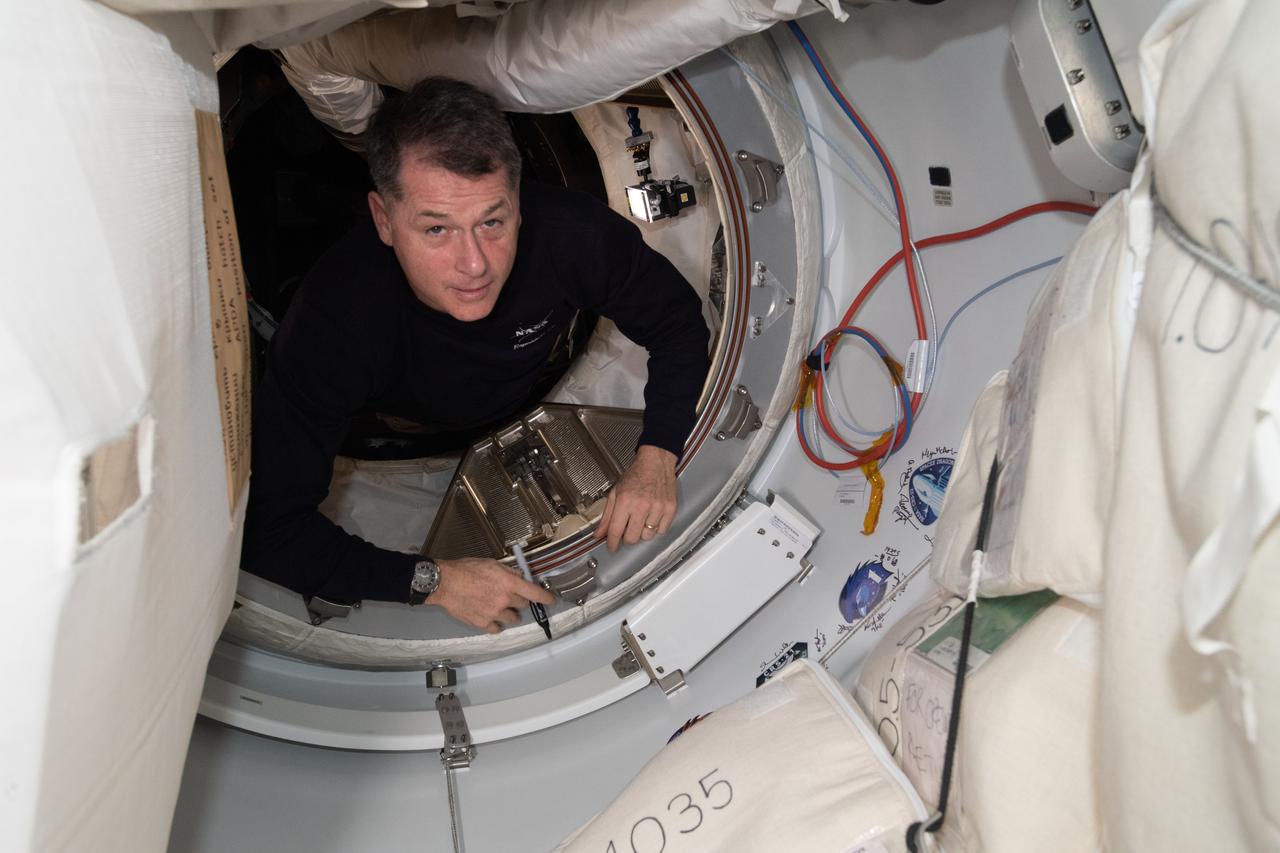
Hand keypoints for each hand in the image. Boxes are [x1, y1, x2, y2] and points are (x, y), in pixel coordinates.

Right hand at [429, 558, 554, 633]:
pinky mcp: (482, 623)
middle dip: (520, 601)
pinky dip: (496, 624)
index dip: (546, 598)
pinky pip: (497, 628)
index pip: (535, 593)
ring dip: (510, 614)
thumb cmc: (466, 569)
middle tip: (510, 596)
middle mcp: (504, 599)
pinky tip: (491, 617)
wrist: (445, 583)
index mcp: (508, 583)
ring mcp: (494, 613)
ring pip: (513, 619)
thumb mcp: (491, 564)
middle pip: (523, 605)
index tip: (551, 600)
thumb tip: (520, 577)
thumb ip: (508, 572)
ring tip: (500, 608)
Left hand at [593, 444, 677, 552]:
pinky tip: (652, 518)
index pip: (616, 531)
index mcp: (625, 500)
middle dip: (626, 538)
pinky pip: (661, 531)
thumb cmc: (636, 475)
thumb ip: (607, 516)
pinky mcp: (670, 509)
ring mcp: (658, 508)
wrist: (656, 462)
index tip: (612, 547)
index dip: (612, 543)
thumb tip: (599, 534)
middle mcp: (642, 505)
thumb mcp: (615, 493)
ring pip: (647, 537)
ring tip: (641, 520)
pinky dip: (656, 529)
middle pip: (632, 538)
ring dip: (642, 532)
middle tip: (627, 529)